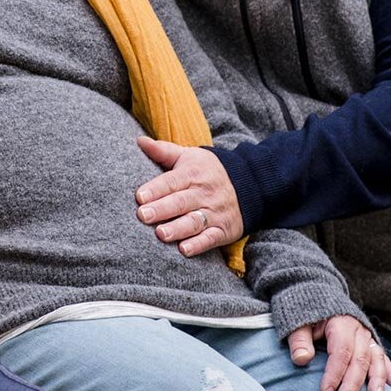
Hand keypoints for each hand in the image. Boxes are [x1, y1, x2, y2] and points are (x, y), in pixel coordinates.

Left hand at [134, 138, 241, 257]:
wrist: (250, 183)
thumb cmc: (208, 170)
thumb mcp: (189, 157)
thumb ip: (163, 151)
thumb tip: (139, 141)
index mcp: (192, 173)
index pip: (172, 181)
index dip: (155, 189)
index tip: (139, 197)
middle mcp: (204, 193)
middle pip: (181, 202)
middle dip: (162, 209)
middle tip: (143, 216)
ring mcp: (215, 212)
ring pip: (194, 221)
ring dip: (178, 228)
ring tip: (161, 234)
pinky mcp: (224, 230)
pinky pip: (211, 238)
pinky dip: (198, 245)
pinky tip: (184, 250)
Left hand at [284, 315, 390, 390]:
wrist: (318, 297)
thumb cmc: (306, 315)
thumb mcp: (296, 323)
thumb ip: (298, 340)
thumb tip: (302, 359)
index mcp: (340, 322)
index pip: (340, 351)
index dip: (334, 373)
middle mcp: (358, 329)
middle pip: (360, 358)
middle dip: (353, 384)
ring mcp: (367, 336)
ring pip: (376, 358)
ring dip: (378, 379)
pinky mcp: (371, 343)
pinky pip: (383, 358)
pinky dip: (390, 372)